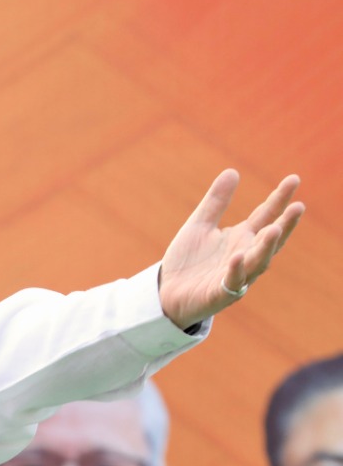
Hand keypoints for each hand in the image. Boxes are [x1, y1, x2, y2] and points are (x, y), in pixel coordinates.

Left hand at [157, 169, 303, 328]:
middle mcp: (246, 255)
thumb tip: (232, 171)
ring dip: (266, 247)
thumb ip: (216, 202)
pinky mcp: (220, 294)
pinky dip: (235, 270)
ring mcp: (236, 276)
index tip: (293, 179)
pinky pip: (231, 282)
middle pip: (270, 239)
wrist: (168, 292)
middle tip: (298, 207)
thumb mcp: (199, 225)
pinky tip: (237, 256)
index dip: (279, 199)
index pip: (266, 215)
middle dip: (285, 224)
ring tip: (274, 229)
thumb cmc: (189, 260)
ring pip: (257, 262)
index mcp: (242, 237)